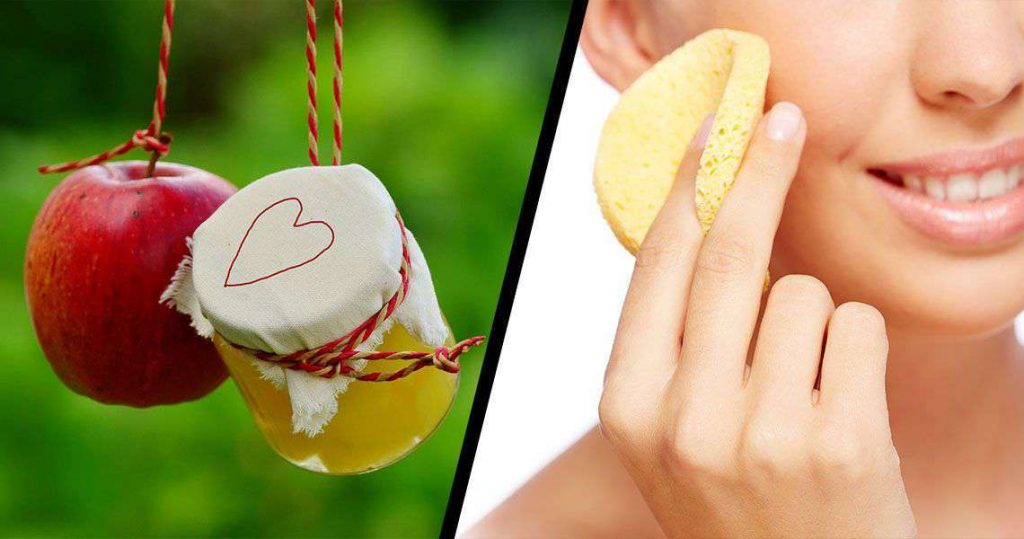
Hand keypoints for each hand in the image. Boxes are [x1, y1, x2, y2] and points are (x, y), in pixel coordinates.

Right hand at [598, 102, 915, 537]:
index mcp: (628, 406)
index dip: (690, 182)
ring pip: (802, 293)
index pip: (659, 265)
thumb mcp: (671, 428)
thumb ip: (673, 340)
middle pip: (730, 255)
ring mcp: (761, 435)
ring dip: (811, 318)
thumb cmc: (735, 496)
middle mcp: (683, 420)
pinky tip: (840, 406)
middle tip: (786, 119)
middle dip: (762, 171)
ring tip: (802, 387)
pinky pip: (856, 327)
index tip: (716, 125)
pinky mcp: (839, 444)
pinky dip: (856, 349)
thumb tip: (710, 215)